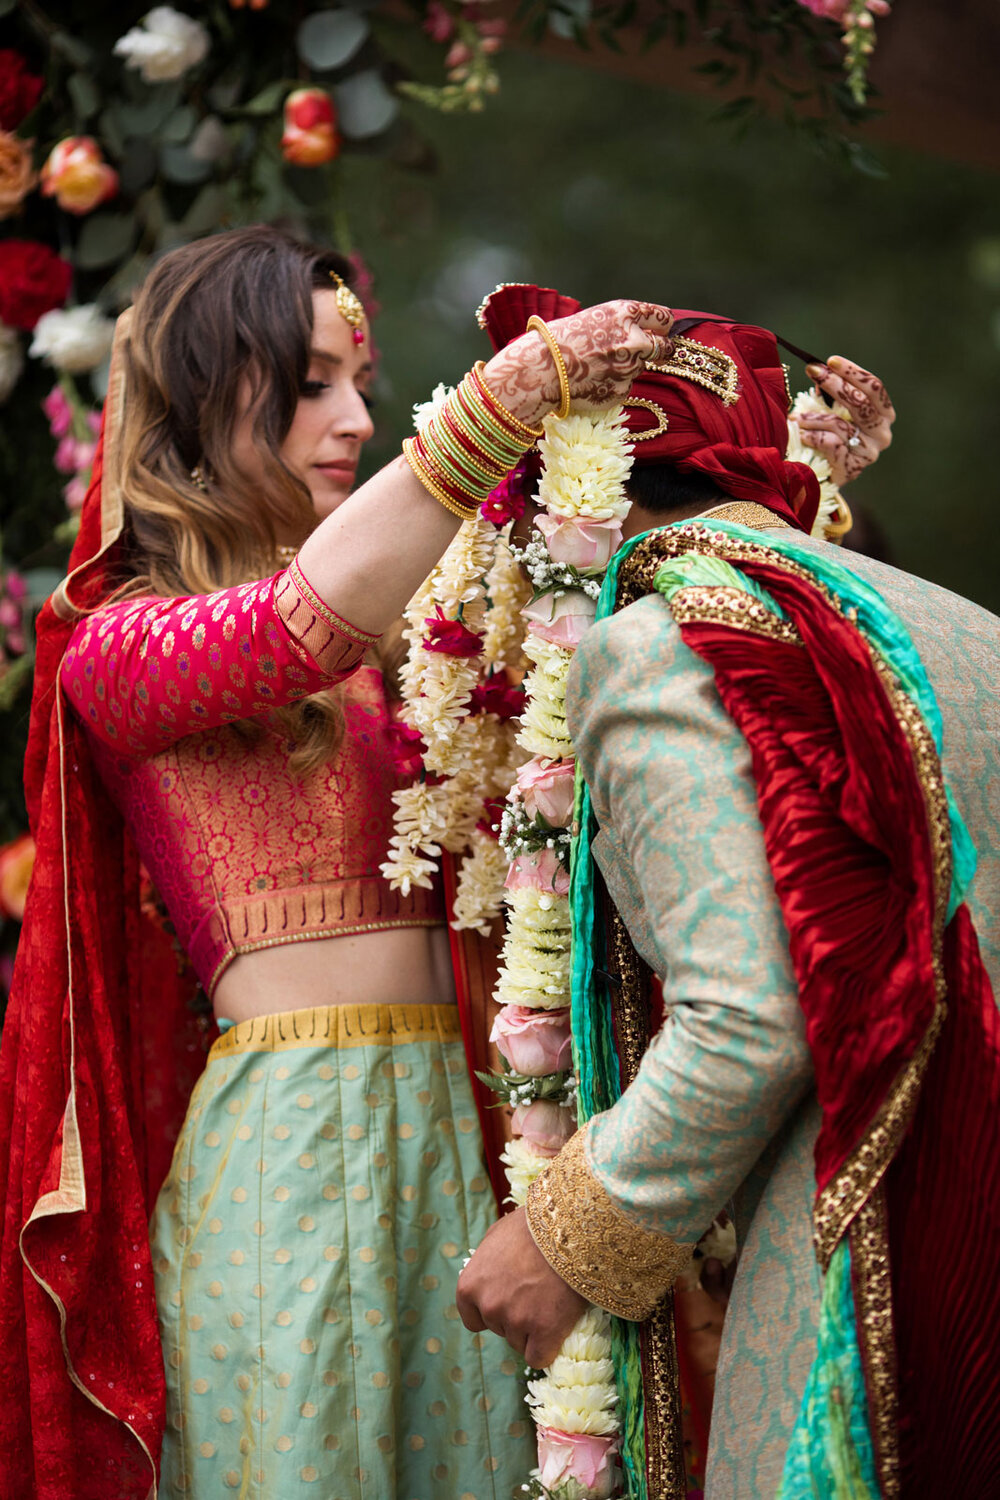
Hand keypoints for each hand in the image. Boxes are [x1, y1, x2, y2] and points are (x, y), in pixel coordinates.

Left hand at [456, 1205, 588, 1368]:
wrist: (569, 1227)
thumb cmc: (532, 1226)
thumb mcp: (495, 1238)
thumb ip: (485, 1265)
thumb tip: (486, 1279)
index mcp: (469, 1286)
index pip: (473, 1320)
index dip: (493, 1312)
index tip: (509, 1302)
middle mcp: (489, 1307)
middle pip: (500, 1330)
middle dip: (515, 1316)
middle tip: (536, 1293)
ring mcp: (516, 1321)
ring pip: (520, 1343)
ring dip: (533, 1329)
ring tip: (550, 1300)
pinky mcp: (545, 1332)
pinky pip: (538, 1357)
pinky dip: (547, 1348)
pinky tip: (557, 1328)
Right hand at [484, 300, 674, 427]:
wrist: (540, 371)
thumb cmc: (559, 340)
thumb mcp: (592, 318)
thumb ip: (620, 325)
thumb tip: (640, 334)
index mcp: (625, 313)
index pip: (664, 318)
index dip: (663, 325)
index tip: (661, 330)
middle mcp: (634, 340)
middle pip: (664, 347)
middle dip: (660, 349)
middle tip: (651, 353)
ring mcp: (630, 368)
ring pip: (640, 367)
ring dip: (627, 367)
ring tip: (598, 366)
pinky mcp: (622, 391)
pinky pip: (625, 386)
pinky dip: (613, 384)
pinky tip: (591, 380)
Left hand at [796, 356, 894, 487]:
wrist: (824, 478)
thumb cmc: (830, 440)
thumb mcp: (834, 413)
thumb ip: (832, 396)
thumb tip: (819, 369)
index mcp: (883, 414)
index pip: (874, 387)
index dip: (853, 372)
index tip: (830, 361)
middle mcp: (882, 432)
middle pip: (861, 401)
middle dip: (834, 384)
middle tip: (813, 372)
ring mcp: (870, 452)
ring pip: (840, 424)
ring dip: (813, 417)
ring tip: (795, 417)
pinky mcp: (854, 467)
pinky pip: (831, 444)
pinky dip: (812, 437)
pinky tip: (801, 436)